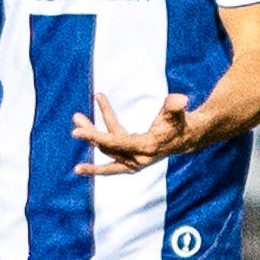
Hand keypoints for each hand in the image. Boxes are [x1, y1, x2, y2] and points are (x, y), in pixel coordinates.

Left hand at [71, 90, 200, 177]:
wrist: (185, 138)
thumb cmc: (179, 123)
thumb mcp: (178, 113)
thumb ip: (176, 106)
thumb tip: (179, 100)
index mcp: (145, 148)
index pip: (115, 143)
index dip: (95, 137)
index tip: (77, 132)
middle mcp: (136, 158)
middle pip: (107, 147)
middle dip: (90, 135)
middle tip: (75, 124)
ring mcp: (131, 160)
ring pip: (105, 146)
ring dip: (91, 131)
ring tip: (77, 116)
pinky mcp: (128, 156)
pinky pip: (109, 146)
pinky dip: (98, 136)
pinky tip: (86, 126)